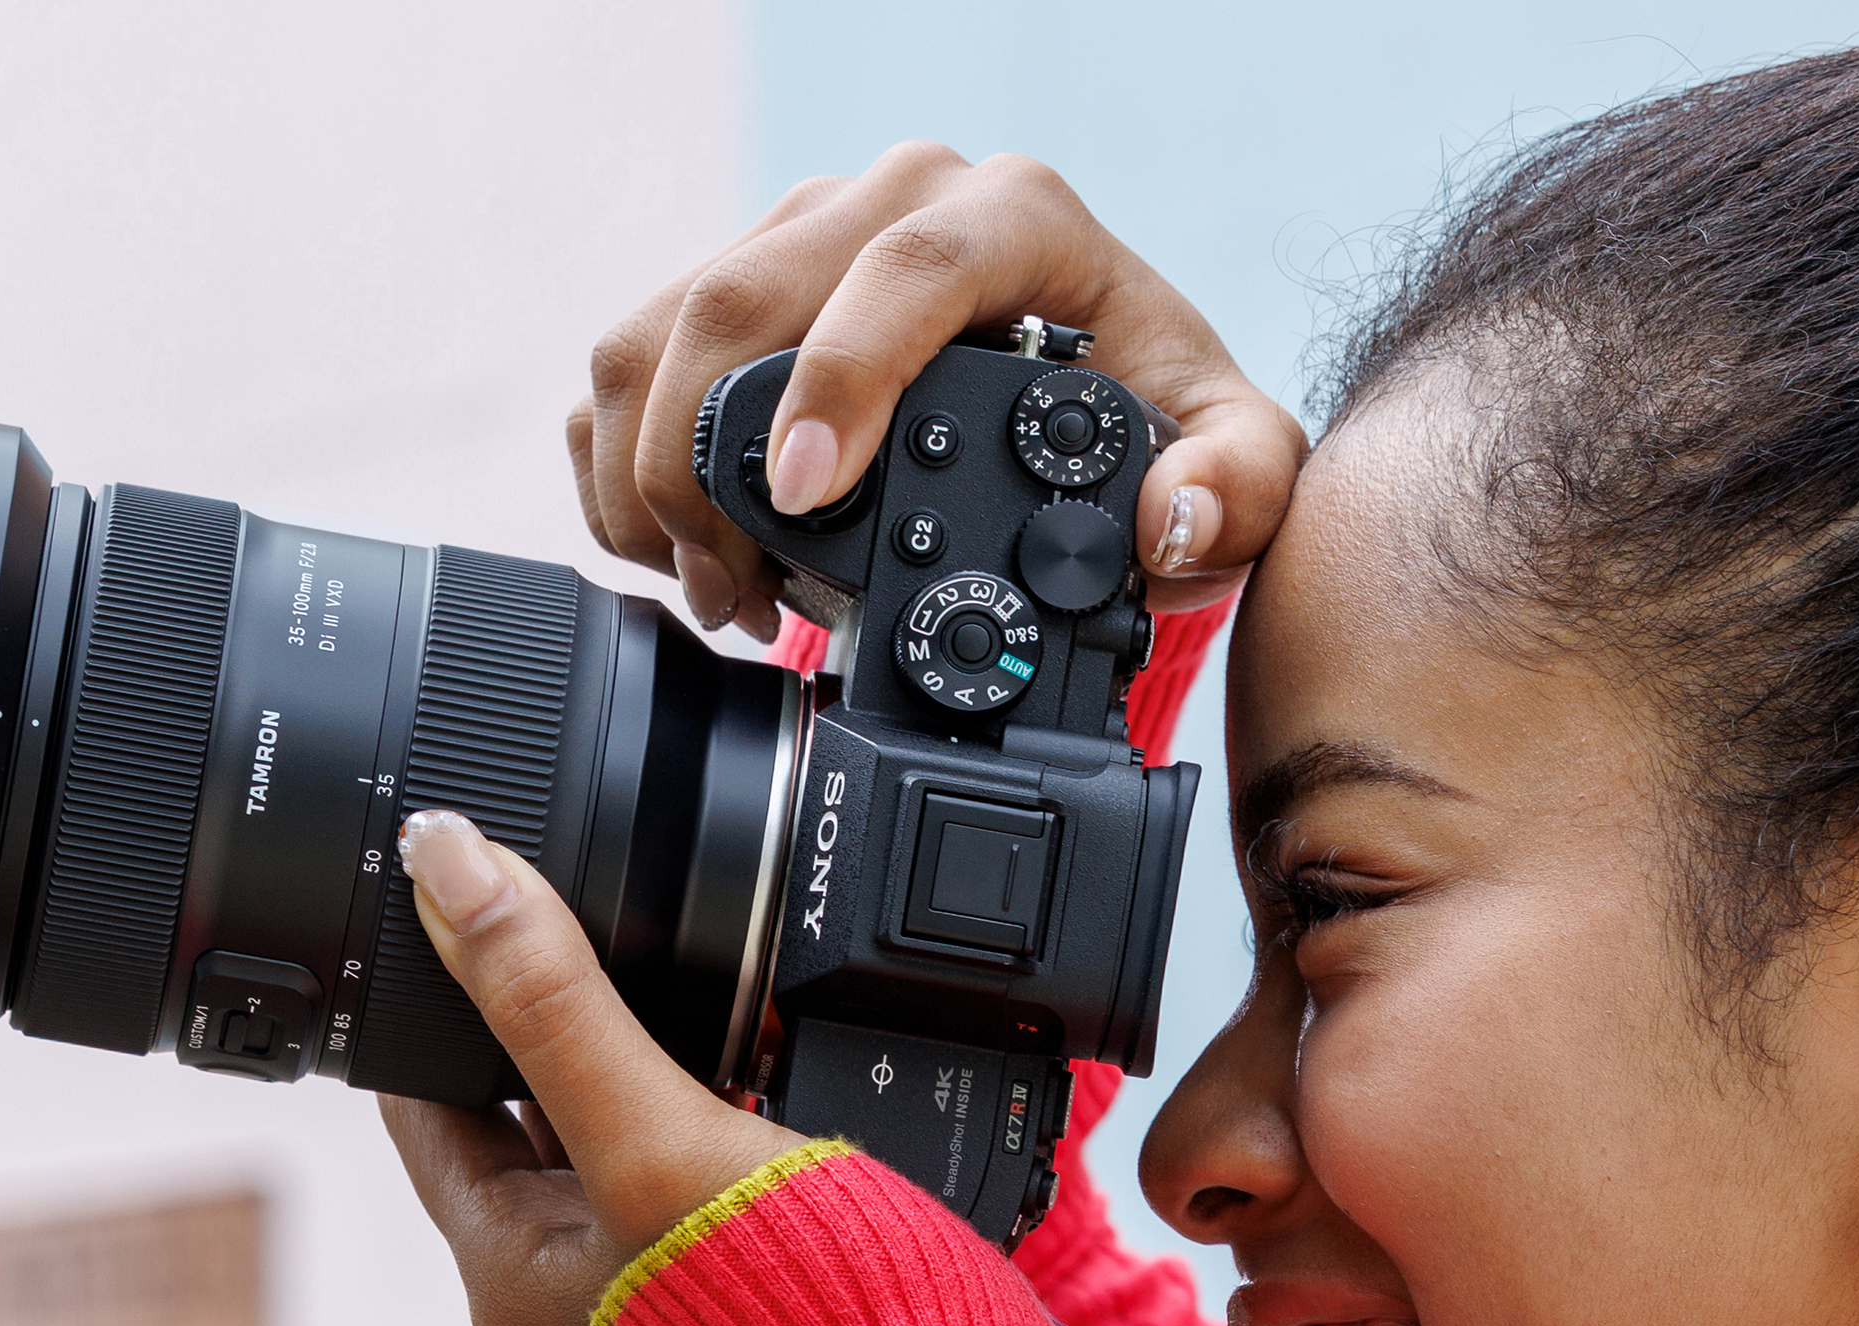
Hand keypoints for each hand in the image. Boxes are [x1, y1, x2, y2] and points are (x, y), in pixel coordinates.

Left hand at [377, 809, 807, 1325]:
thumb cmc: (790, 1319)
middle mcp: (570, 1279)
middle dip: (543, 1009)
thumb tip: (450, 861)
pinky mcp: (735, 1259)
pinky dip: (716, 1083)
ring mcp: (656, 1272)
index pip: (421, 1097)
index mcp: (509, 1267)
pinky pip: (696, 1144)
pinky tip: (758, 1036)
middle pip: (516, 1101)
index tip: (448, 900)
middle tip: (572, 908)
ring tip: (675, 961)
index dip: (428, 992)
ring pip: (614, 1116)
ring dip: (639, 1040)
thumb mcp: (653, 1135)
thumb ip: (556, 1001)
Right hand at [570, 147, 1307, 641]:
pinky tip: (674, 549)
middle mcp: (892, 200)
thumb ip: (1238, 488)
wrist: (1078, 395)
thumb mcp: (1229, 451)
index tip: (800, 494)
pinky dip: (620, 463)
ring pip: (662, 328)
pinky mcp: (732, 284)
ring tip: (715, 589)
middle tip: (740, 593)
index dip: (835, 377)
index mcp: (1012, 216)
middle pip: (744, 296)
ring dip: (651, 471)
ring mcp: (798, 234)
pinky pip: (628, 357)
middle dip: (709, 462)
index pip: (901, 268)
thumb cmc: (1147, 415)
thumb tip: (1171, 522)